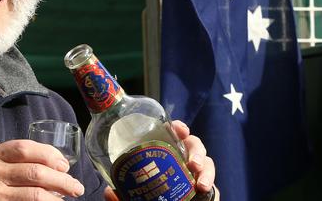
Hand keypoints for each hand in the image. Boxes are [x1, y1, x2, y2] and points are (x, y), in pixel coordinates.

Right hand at [0, 139, 84, 200]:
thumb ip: (10, 159)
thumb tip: (53, 163)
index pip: (25, 147)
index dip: (49, 154)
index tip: (65, 164)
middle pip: (35, 171)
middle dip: (61, 179)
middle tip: (76, 186)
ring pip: (34, 193)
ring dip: (57, 196)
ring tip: (69, 197)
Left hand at [103, 120, 218, 200]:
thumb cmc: (149, 198)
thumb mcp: (132, 197)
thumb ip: (122, 196)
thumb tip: (109, 192)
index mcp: (165, 155)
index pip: (173, 135)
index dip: (178, 128)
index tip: (179, 129)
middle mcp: (182, 161)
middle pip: (194, 145)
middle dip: (196, 150)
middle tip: (192, 163)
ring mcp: (195, 174)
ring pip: (207, 162)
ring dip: (206, 169)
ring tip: (201, 183)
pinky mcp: (206, 189)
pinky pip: (213, 182)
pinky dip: (211, 182)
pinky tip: (205, 188)